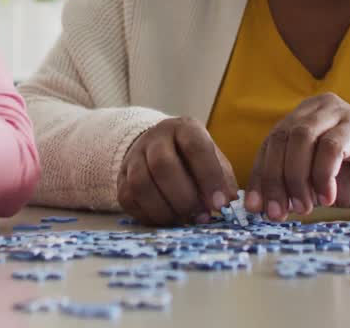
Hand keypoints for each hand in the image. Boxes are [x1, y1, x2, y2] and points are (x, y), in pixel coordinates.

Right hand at [117, 117, 238, 226]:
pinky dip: (148, 215)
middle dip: (184, 197)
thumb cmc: (193, 160)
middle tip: (199, 217)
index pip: (195, 147)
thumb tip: (228, 202)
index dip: (208, 178)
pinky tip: (166, 220)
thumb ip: (222, 180)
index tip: (219, 205)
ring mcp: (134, 156)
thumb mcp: (213, 161)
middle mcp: (156, 137)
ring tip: (183, 221)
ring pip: (141, 183)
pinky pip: (128, 198)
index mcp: (184, 128)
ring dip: (164, 209)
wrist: (157, 149)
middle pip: (162, 165)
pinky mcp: (121, 177)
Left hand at [246, 93, 349, 219]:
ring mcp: (339, 113)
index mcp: (301, 117)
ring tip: (304, 207)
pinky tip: (328, 198)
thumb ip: (291, 186)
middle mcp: (317, 109)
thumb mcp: (317, 184)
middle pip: (281, 140)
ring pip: (300, 140)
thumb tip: (258, 206)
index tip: (255, 208)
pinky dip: (323, 176)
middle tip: (278, 213)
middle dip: (275, 180)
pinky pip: (330, 147)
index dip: (260, 176)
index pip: (270, 144)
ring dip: (297, 178)